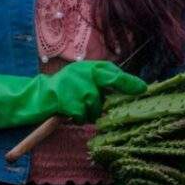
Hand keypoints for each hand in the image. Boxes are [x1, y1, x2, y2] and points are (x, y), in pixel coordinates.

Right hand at [0, 60, 145, 127]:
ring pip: (96, 110)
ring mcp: (80, 91)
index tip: (144, 89)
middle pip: (107, 98)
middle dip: (101, 104)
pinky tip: (69, 111)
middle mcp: (87, 76)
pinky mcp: (72, 104)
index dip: (130, 83)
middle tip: (88, 101)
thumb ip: (102, 78)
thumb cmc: (65, 85)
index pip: (116, 75)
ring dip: (88, 112)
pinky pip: (83, 117)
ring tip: (75, 105)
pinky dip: (78, 117)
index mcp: (92, 67)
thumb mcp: (84, 75)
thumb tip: (128, 87)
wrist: (40, 94)